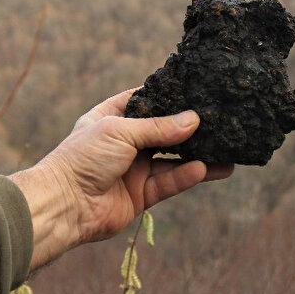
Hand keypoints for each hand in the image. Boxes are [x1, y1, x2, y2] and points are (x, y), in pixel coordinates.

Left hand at [10, 88, 233, 270]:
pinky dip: (187, 176)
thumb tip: (193, 119)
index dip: (166, 96)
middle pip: (162, 132)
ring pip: (172, 160)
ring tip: (228, 151)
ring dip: (198, 156)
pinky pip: (169, 182)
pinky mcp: (140, 195)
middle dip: (189, 129)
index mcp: (109, 118)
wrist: (65, 204)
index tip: (195, 89)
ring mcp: (132, 169)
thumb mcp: (120, 131)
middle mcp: (123, 142)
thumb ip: (158, 128)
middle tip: (220, 122)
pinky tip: (207, 169)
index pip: (142, 101)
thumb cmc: (84, 158)